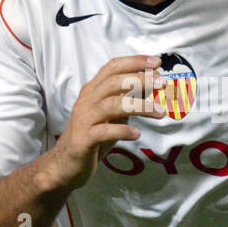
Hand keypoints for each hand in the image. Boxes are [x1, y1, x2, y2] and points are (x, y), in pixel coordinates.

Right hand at [46, 54, 166, 191]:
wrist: (65, 164)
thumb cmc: (91, 137)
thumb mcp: (112, 115)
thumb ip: (127, 100)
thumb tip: (151, 86)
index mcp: (93, 91)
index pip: (113, 67)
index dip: (134, 62)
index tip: (156, 62)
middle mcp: (87, 101)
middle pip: (114, 82)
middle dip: (140, 80)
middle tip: (162, 84)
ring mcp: (83, 120)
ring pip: (112, 105)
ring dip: (139, 106)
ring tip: (160, 112)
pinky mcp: (83, 140)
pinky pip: (103, 131)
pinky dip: (122, 131)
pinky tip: (137, 134)